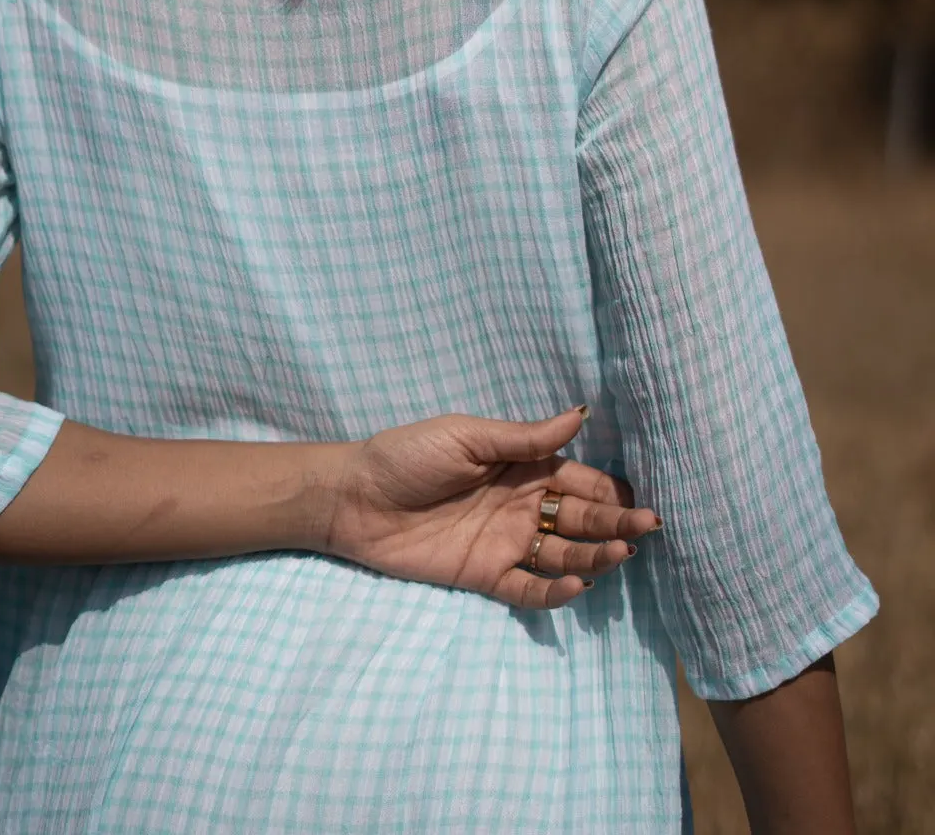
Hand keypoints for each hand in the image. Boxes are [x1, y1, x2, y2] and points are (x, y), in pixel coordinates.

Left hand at [323, 407, 659, 610]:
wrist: (354, 498)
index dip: (612, 490)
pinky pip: (529, 588)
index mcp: (522, 467)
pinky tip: (577, 582)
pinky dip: (555, 590)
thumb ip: (525, 437)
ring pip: (564, 553)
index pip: (579, 480)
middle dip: (616, 524)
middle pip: (580, 519)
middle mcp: (522, 505)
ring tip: (621, 554)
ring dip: (595, 555)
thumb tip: (581, 413)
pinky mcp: (484, 575)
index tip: (645, 498)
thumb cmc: (407, 455)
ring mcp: (505, 542)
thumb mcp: (467, 436)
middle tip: (648, 530)